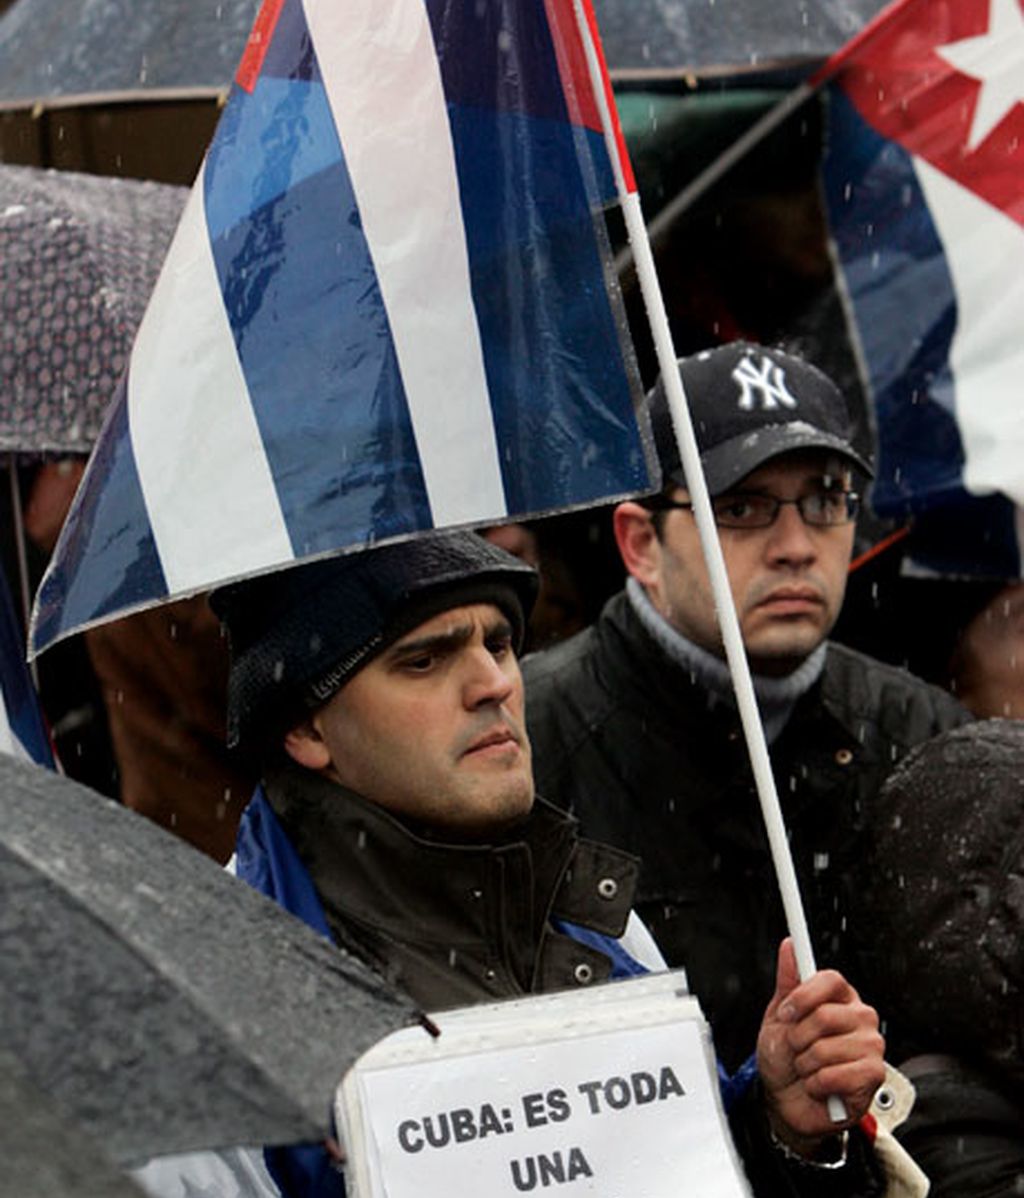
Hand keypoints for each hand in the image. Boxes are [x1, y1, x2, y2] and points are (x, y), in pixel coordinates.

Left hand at [757, 939, 884, 1155]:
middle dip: (798, 1038)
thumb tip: (789, 945)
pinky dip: (817, 1084)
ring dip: (806, 1064)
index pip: (830, 979)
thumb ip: (788, 980)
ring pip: (826, 1048)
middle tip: (797, 1048)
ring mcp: (871, 1046)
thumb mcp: (779, 1016)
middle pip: (825, 1015)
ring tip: (809, 1069)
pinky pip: (836, 1075)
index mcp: (840, 998)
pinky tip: (820, 1085)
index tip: (786, 1014)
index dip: (803, 997)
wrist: (786, 1101)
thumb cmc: (785, 1057)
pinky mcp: (874, 1075)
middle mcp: (860, 1017)